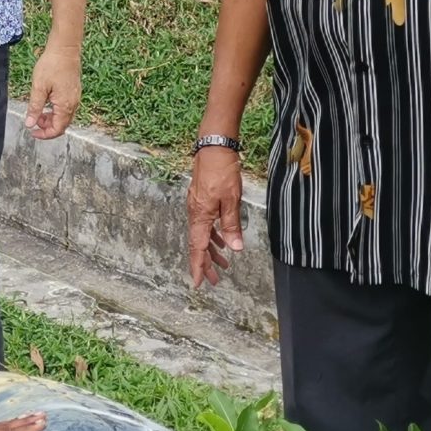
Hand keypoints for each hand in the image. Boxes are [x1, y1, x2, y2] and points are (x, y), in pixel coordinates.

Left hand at [25, 40, 81, 139]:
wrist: (65, 48)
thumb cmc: (52, 65)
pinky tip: (46, 101)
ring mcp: (75, 97)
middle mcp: (73, 104)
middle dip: (47, 127)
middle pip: (62, 125)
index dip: (44, 134)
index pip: (57, 129)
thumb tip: (30, 124)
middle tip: (33, 120)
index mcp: (65, 105)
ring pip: (64, 116)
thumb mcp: (39, 87)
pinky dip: (56, 110)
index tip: (32, 132)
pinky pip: (66, 107)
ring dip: (51, 118)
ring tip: (38, 110)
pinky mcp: (74, 91)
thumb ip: (35, 107)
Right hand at [184, 145, 244, 288]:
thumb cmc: (221, 170)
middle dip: (207, 263)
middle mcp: (195, 213)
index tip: (199, 283)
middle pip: (198, 245)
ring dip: (212, 250)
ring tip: (224, 263)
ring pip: (202, 235)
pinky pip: (205, 223)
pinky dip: (213, 235)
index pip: (197, 248)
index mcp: (200, 216)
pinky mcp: (202, 199)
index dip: (198, 267)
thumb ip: (232, 225)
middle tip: (216, 279)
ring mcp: (197, 206)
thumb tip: (235, 248)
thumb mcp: (231, 199)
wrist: (214, 147)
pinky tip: (223, 239)